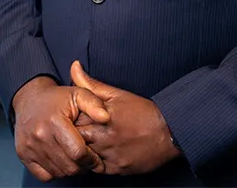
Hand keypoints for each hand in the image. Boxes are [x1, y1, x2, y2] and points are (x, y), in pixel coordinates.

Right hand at [11, 75, 109, 181]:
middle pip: (69, 166)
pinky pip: (44, 175)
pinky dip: (55, 172)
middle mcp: (40, 135)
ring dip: (70, 169)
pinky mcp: (23, 154)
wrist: (30, 99)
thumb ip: (94, 104)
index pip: (78, 152)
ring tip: (74, 157)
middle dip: (82, 166)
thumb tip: (106, 117)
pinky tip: (60, 159)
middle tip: (86, 158)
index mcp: (55, 121)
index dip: (92, 159)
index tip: (97, 158)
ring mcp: (30, 146)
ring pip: (58, 173)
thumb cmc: (57, 98)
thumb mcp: (78, 94)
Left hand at [71, 61, 180, 175]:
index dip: (68, 118)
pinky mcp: (117, 170)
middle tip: (73, 130)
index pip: (72, 120)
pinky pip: (97, 169)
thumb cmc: (142, 111)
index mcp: (101, 117)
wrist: (168, 132)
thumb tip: (74, 67)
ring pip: (84, 156)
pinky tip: (96, 153)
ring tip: (84, 142)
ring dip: (82, 149)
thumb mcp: (116, 93)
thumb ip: (91, 84)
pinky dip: (93, 162)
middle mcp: (104, 138)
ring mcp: (110, 156)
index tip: (68, 116)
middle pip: (76, 140)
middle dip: (72, 135)